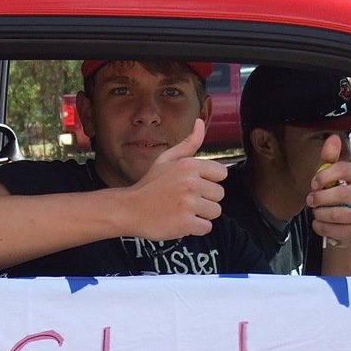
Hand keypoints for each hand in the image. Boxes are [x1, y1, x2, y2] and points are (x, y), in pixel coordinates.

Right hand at [126, 118, 226, 239]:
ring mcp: (188, 204)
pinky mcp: (185, 223)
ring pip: (215, 212)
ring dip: (201, 215)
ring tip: (182, 210)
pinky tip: (180, 221)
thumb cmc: (150, 184)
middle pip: (219, 195)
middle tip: (184, 200)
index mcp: (189, 165)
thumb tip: (200, 121)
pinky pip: (206, 228)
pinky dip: (195, 228)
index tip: (193, 186)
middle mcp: (191, 183)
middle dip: (205, 199)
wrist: (129, 209)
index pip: (221, 174)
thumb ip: (189, 143)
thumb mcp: (167, 159)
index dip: (209, 181)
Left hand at [307, 133, 350, 247]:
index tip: (313, 183)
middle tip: (310, 201)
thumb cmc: (335, 197)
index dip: (324, 175)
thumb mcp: (330, 177)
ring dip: (319, 214)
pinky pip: (333, 231)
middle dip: (319, 198)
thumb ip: (329, 158)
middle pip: (340, 193)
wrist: (343, 225)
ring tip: (317, 212)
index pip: (344, 168)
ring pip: (335, 214)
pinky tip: (321, 224)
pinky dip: (321, 227)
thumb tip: (333, 138)